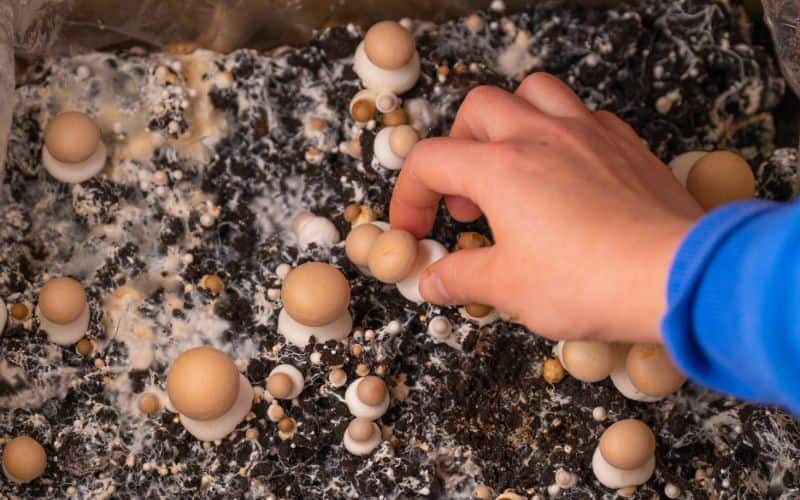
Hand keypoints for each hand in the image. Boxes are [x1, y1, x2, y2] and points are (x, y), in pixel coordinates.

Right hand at [389, 73, 702, 342]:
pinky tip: (565, 173)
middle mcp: (541, 136)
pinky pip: (584, 115)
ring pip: (534, 91)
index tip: (416, 230)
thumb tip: (434, 280)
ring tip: (511, 165)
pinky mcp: (625, 145)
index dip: (410, 197)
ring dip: (510, 121)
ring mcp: (588, 134)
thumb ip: (461, 278)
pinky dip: (562, 133)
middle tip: (465, 199)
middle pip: (477, 108)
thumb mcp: (508, 288)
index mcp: (500, 168)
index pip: (429, 161)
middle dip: (457, 147)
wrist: (675, 276)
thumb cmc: (590, 281)